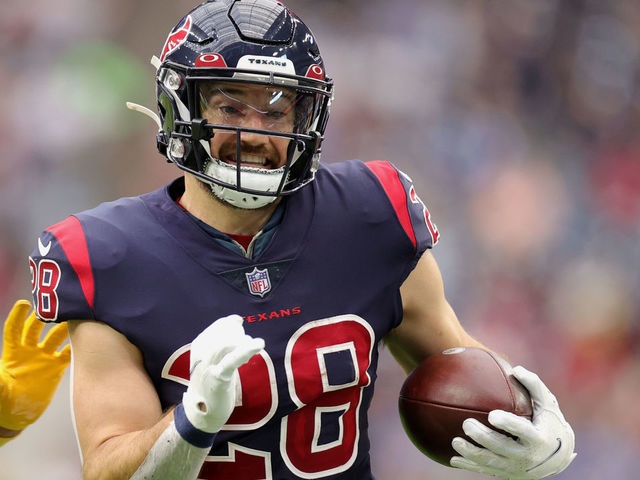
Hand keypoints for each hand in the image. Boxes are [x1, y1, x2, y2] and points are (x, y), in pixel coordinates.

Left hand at [0, 300, 70, 430]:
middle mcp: (29, 351)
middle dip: (45, 316)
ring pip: (56, 337)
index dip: (18, 316)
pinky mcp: (56, 368)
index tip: (25, 303)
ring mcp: (44, 358)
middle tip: (55, 306)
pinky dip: (77, 347)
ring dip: (64, 328)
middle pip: (37, 327)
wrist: (16, 416)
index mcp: (13, 353)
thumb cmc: (3, 403)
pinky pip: (69, 354)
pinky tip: (86, 341)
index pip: (14, 329)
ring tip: (75, 319)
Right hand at [182, 314, 263, 432]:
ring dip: (245, 342)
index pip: (221, 325)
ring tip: (253, 347)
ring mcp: (209, 365)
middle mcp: (202, 353)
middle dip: (241, 335)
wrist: (202, 413)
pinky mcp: (218, 378)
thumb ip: (226, 339)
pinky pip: (232, 360)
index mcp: (200, 345)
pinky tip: (259, 345)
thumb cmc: (213, 382)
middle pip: (226, 332)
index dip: (235, 326)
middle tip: (247, 345)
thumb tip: (238, 319)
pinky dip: (246, 350)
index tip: (241, 332)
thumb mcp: (216, 358)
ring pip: (229, 343)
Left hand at [450, 365, 575, 478]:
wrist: (559, 456)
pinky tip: (453, 459)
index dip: (508, 424)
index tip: (492, 415)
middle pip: (502, 447)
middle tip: (466, 423)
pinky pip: (486, 471)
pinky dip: (469, 466)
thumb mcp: (548, 404)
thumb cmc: (550, 422)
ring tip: (455, 441)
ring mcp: (516, 468)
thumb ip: (534, 385)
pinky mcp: (508, 474)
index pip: (522, 431)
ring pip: (491, 462)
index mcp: (538, 438)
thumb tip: (516, 369)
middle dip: (483, 437)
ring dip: (471, 454)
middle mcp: (527, 456)